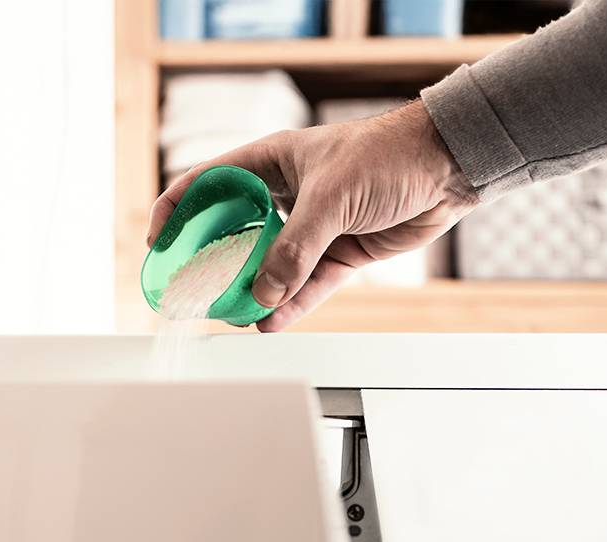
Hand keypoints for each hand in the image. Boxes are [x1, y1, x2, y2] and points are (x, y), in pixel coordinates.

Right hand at [147, 101, 478, 330]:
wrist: (446, 169)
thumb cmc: (389, 154)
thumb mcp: (332, 196)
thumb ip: (296, 246)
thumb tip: (265, 293)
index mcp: (269, 163)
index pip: (208, 184)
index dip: (177, 211)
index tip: (159, 243)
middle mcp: (285, 196)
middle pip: (235, 235)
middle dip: (215, 266)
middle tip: (197, 293)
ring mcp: (311, 228)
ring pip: (270, 268)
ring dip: (253, 293)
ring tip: (235, 316)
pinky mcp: (337, 255)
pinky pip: (306, 286)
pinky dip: (290, 306)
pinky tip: (270, 321)